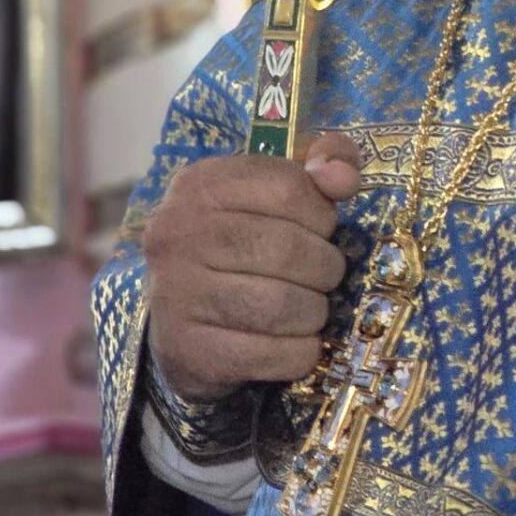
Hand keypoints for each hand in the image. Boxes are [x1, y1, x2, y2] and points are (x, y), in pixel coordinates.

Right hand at [144, 131, 361, 401]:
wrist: (186, 317)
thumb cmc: (247, 239)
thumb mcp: (281, 187)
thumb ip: (326, 161)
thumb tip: (342, 178)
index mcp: (202, 184)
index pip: (287, 189)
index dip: (322, 214)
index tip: (322, 230)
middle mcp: (177, 233)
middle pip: (286, 249)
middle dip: (325, 267)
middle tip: (326, 277)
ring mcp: (173, 293)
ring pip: (278, 306)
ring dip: (314, 312)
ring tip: (312, 309)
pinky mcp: (184, 350)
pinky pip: (265, 354)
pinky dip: (297, 353)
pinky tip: (298, 345)